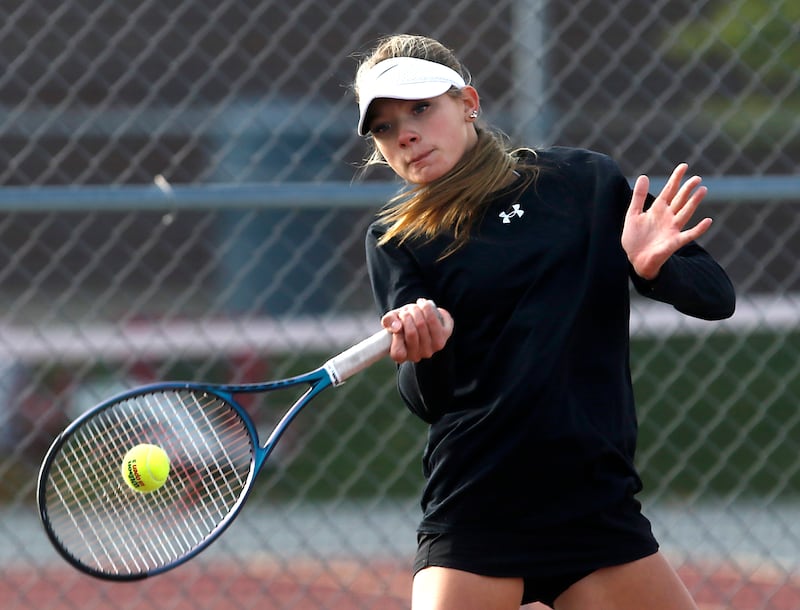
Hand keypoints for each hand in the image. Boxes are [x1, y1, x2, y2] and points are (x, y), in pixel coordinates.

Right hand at [380, 298, 453, 362]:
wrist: (418, 318)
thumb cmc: (401, 320)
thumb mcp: (391, 319)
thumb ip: (388, 321)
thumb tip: (397, 326)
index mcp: (401, 355)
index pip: (398, 352)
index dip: (397, 333)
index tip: (399, 318)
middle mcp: (418, 355)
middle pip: (412, 332)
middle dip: (409, 314)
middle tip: (408, 309)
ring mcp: (433, 348)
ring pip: (426, 324)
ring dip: (421, 309)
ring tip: (418, 305)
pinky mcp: (445, 336)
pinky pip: (441, 320)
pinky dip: (435, 310)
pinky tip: (429, 307)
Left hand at [622, 163, 712, 279]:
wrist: (633, 259)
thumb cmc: (633, 238)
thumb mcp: (633, 214)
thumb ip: (639, 197)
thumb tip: (644, 176)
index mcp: (657, 209)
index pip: (669, 190)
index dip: (676, 178)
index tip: (684, 166)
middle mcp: (667, 217)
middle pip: (680, 199)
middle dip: (687, 188)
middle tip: (696, 178)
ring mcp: (672, 229)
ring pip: (686, 212)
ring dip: (694, 202)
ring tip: (703, 190)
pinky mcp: (674, 242)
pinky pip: (690, 234)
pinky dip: (699, 229)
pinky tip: (708, 221)